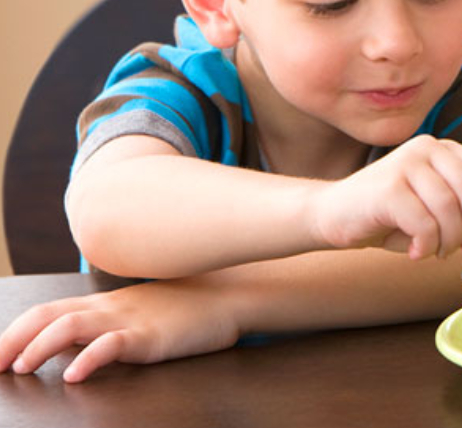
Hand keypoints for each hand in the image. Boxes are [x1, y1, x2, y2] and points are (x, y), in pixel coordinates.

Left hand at [0, 279, 239, 382]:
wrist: (230, 296)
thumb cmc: (187, 309)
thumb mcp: (138, 313)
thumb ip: (105, 326)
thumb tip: (71, 348)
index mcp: (102, 305)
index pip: (45, 312)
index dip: (13, 332)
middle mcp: (108, 309)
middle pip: (47, 316)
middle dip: (12, 341)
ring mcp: (129, 320)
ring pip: (71, 326)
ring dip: (39, 347)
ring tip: (22, 369)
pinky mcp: (151, 336)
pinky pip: (114, 344)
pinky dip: (90, 358)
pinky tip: (77, 375)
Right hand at [311, 135, 461, 260]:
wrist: (335, 214)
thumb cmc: (392, 215)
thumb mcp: (437, 207)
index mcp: (447, 151)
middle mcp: (429, 149)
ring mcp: (406, 164)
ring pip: (449, 209)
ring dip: (449, 240)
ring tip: (437, 250)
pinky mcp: (387, 187)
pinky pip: (424, 222)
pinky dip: (427, 244)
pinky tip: (418, 251)